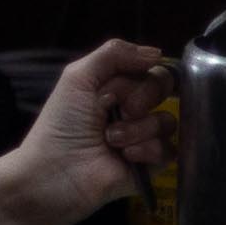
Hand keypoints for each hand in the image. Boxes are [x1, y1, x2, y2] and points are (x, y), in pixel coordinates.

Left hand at [13, 38, 174, 224]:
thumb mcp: (78, 77)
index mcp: (116, 86)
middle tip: (116, 111)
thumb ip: (114, 54)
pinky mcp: (151, 165)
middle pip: (164, 89)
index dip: (139, 74)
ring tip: (110, 140)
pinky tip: (124, 156)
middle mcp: (133, 108)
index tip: (116, 86)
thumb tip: (157, 53)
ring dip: (136, 129)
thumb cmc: (61, 124)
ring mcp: (144, 137)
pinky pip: (169, 149)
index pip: (150, 67)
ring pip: (168, 121)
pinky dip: (146, 150)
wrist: (56, 172)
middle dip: (139, 98)